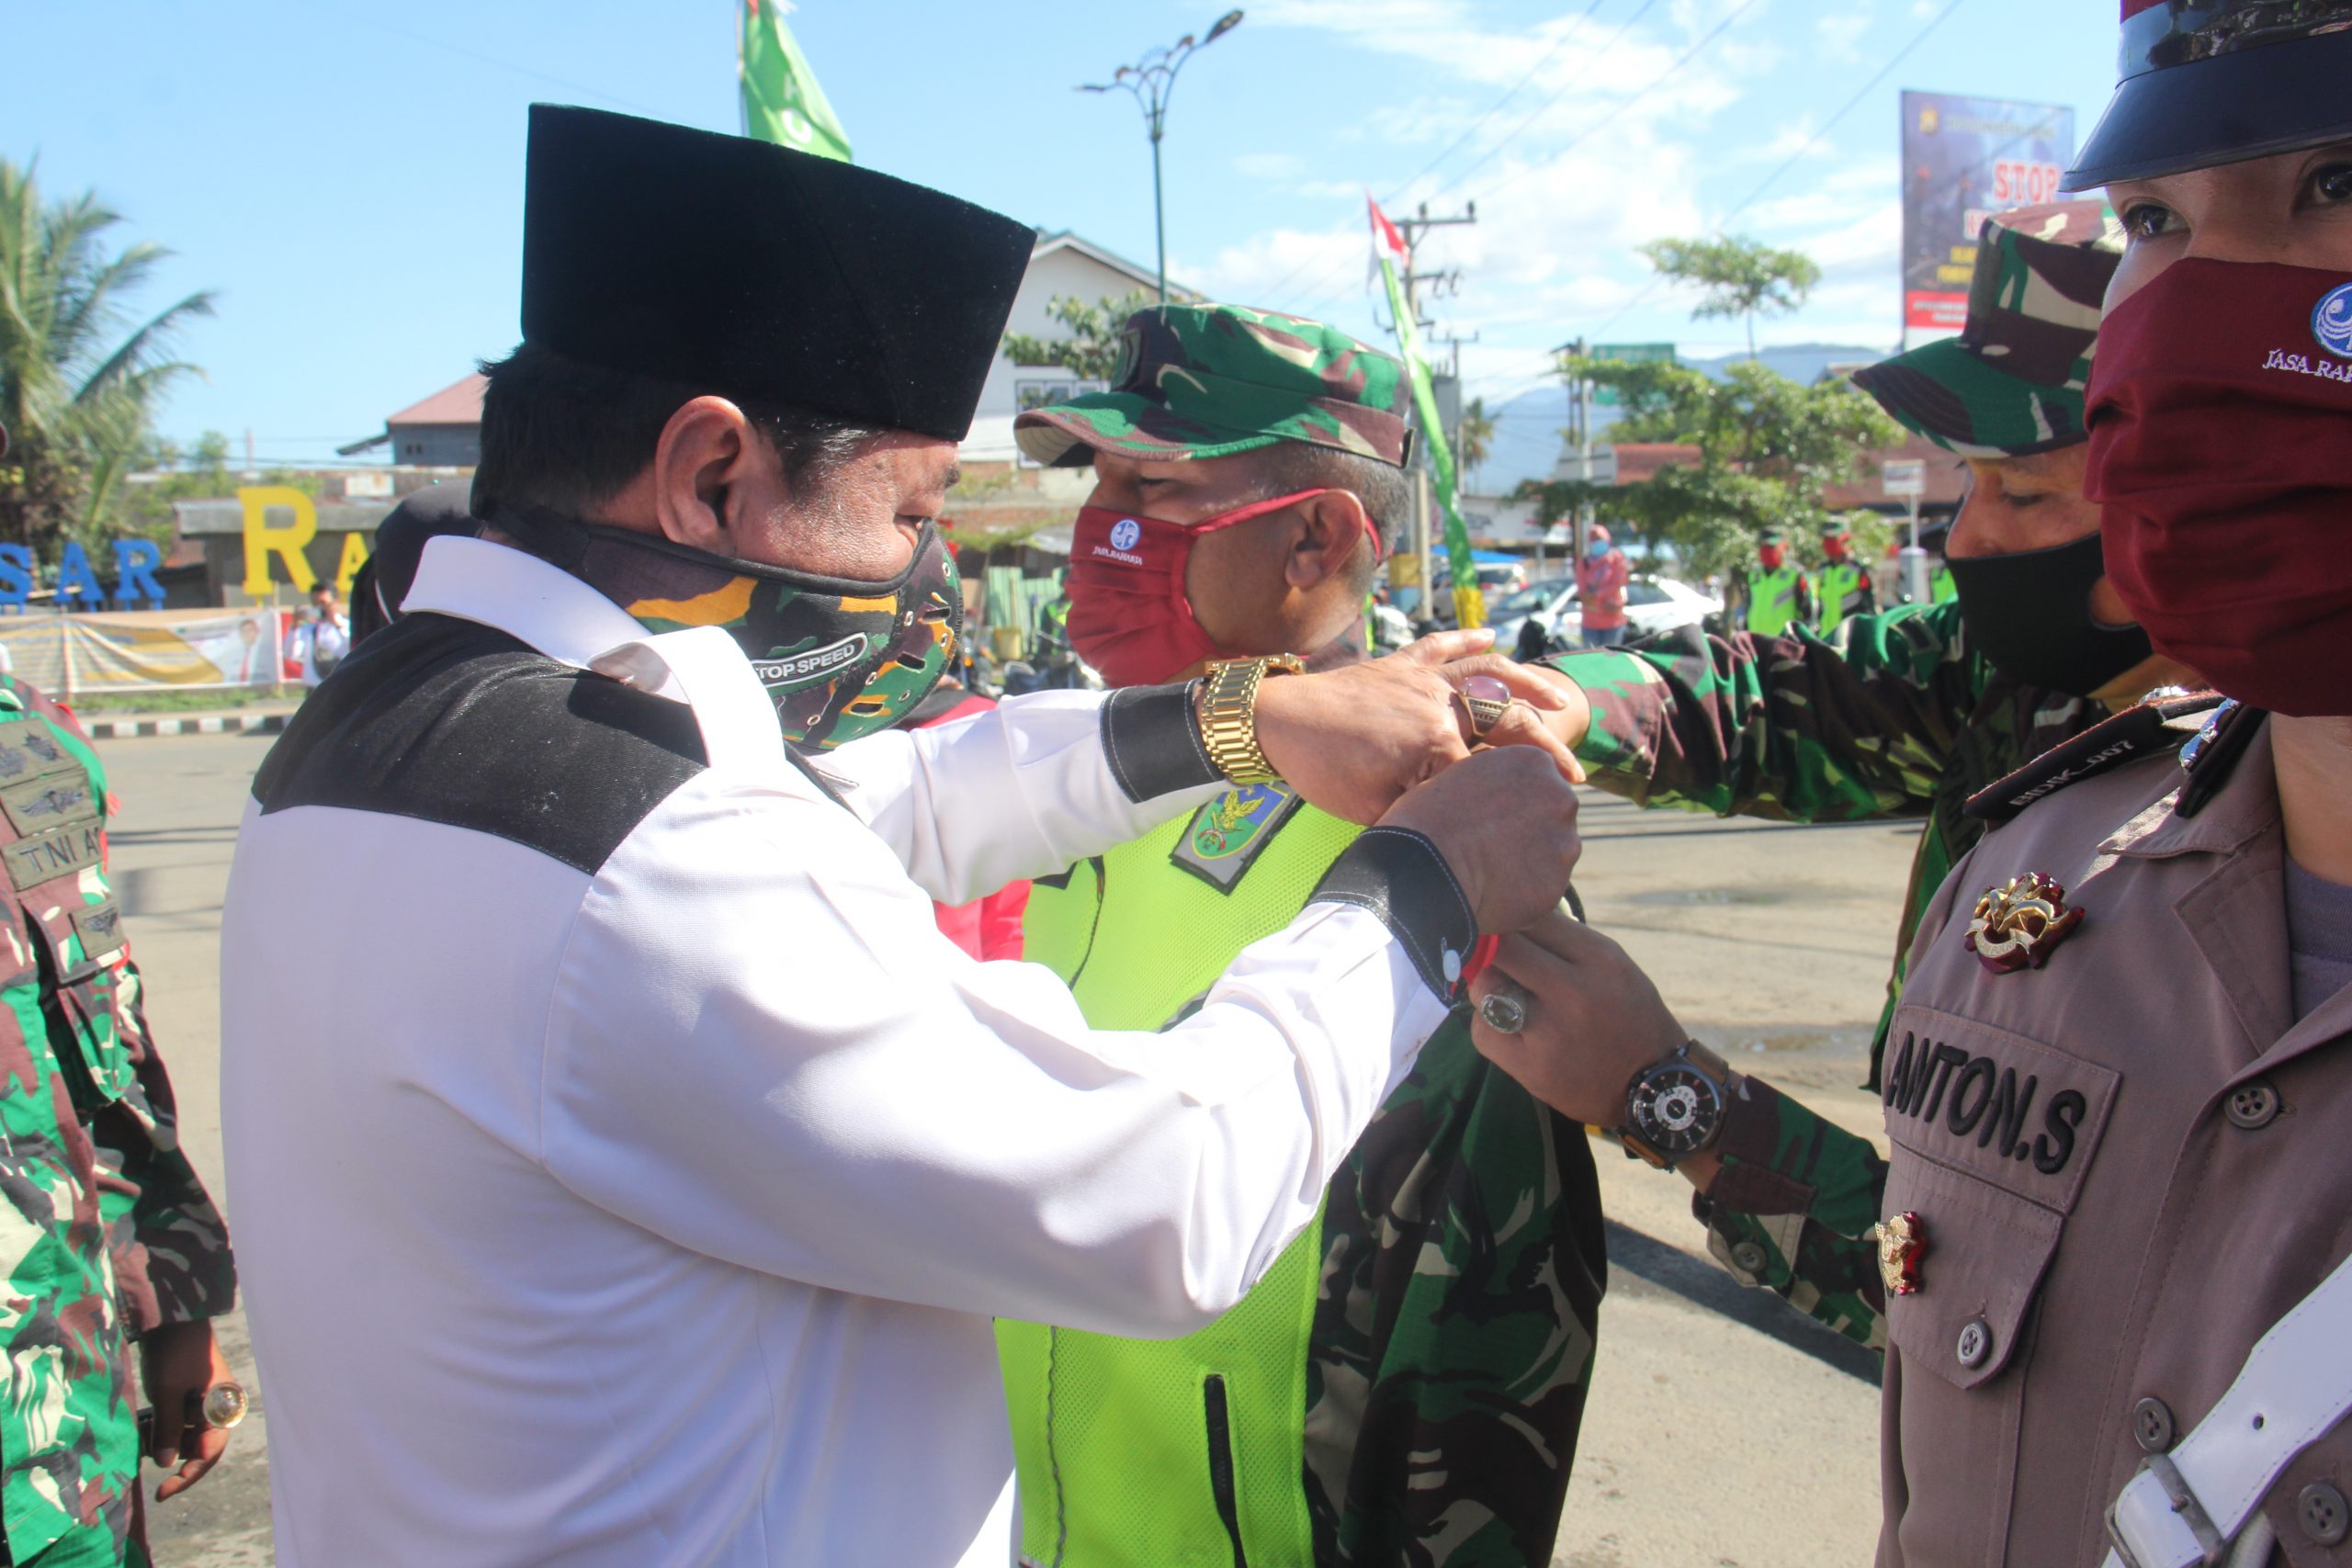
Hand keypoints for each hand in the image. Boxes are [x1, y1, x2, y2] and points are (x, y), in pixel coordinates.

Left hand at [140, 1320, 234, 1500]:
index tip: (163, 1491)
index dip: (188, 1476)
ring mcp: (203, 1401)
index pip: (209, 1452)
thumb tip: (164, 1465)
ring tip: (139, 1440)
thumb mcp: (167, 1394)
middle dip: (172, 1458)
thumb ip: (168, 1430)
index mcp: (221, 1407)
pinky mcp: (188, 1395)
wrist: (172, 1317)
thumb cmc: (175, 1353)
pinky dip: (160, 1429)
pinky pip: (177, 1422)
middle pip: (199, 1447)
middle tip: (147, 1466)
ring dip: (162, 1442)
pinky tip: (142, 1428)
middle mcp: (216, 1408)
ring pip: (185, 1435)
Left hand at [1251, 630, 1582, 826]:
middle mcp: (1440, 704)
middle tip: (1573, 779)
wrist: (1277, 722)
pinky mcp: (1400, 663)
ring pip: (1488, 675)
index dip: (1519, 800)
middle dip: (1546, 752)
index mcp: (1437, 744)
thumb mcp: (1376, 811)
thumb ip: (1423, 815)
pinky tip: (1490, 637)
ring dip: (1528, 686)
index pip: (1491, 776)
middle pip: (1508, 724)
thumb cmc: (1323, 772)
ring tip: (1558, 700)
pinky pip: (1441, 646)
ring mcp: (1422, 679)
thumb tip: (1459, 832)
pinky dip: (1467, 640)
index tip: (1545, 820)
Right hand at [1379, 747, 1580, 933]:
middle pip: (1554, 816)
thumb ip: (1495, 784)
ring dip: (1531, 863)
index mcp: (1535, 762)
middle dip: (1531, 832)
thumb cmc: (1428, 819)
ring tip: (1490, 872)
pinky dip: (1526, 892)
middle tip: (1492, 848)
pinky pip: (1545, 887)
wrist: (1425, 866)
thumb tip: (1501, 801)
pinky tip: (1494, 893)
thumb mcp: (1462, 777)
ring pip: (1554, 854)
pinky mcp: (1558, 883)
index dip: (1514, 804)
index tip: (1492, 819)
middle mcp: (1560, 796)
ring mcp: (1564, 842)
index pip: (1538, 783)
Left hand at [1467, 909, 1690, 1125]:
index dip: (1512, 919)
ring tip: (1505, 993)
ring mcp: (1551, 1032)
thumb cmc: (1628, 1015)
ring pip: (1485, 987)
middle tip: (1491, 954)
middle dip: (1491, 946)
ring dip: (1487, 985)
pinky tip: (1508, 1027)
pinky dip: (1488, 1025)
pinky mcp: (1531, 1068)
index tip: (1506, 927)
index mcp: (1601, 959)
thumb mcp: (1613, 966)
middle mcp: (1575, 992)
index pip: (1532, 917)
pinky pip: (1483, 1031)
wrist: (1652, 1086)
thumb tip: (1509, 916)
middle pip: (1502, 947)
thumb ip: (1566, 941)